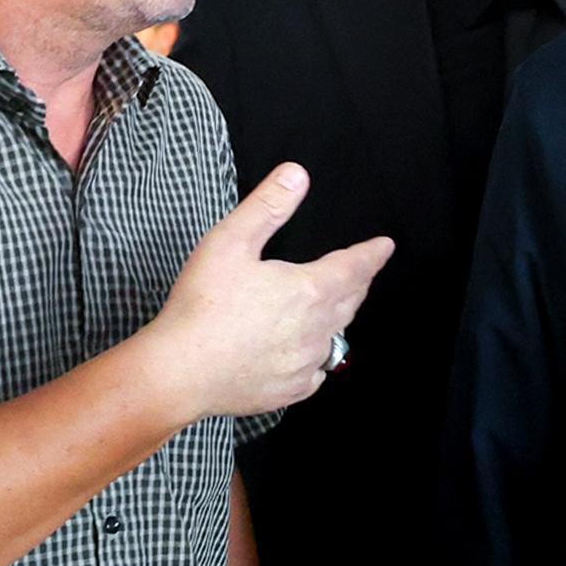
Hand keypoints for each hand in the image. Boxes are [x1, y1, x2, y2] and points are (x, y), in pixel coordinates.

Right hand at [145, 163, 392, 420]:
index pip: (354, 267)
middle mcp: (317, 329)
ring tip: (336, 309)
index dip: (371, 254)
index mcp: (310, 290)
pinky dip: (316, 360)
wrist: (181, 371)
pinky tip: (307, 356)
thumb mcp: (231, 241)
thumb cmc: (203, 306)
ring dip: (338, 319)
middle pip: (350, 301)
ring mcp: (305, 363)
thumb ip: (267, 207)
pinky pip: (315, 373)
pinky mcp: (289, 390)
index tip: (385, 247)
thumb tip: (296, 175)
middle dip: (359, 283)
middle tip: (363, 273)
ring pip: (335, 337)